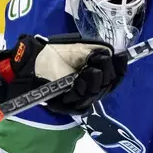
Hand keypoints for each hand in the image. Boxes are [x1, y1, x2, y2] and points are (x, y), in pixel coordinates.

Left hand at [5, 34, 126, 114]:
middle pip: (109, 85)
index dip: (120, 69)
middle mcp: (90, 87)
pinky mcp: (68, 104)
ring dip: (95, 81)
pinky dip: (82, 89)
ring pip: (97, 94)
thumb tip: (118, 55)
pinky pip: (81, 100)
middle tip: (97, 62)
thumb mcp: (81, 48)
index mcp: (95, 73)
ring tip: (88, 70)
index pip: (115, 76)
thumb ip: (100, 52)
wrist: (32, 61)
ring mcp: (80, 97)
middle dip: (107, 73)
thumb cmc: (54, 52)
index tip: (121, 58)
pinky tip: (79, 80)